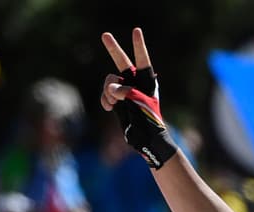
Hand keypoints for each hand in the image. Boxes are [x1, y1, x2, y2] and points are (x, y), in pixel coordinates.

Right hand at [101, 29, 178, 168]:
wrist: (145, 138)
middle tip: (105, 35)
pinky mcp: (117, 100)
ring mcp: (125, 90)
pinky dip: (105, 100)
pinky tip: (109, 108)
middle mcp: (135, 82)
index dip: (138, 45)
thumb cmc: (148, 119)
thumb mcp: (138, 102)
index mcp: (146, 80)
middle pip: (122, 62)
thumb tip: (111, 89)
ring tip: (115, 103)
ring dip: (108, 91)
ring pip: (109, 81)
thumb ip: (125, 91)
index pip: (142, 59)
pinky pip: (105, 94)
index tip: (136, 31)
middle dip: (113, 48)